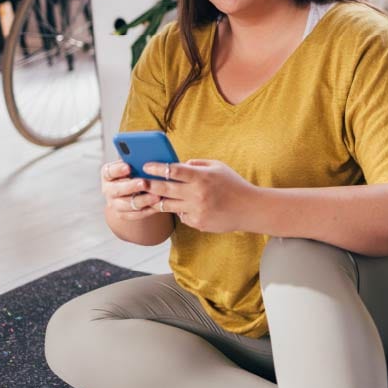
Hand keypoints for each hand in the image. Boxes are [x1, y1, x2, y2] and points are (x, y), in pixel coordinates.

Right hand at [100, 159, 166, 222]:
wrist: (130, 192)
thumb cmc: (134, 172)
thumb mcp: (133, 164)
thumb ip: (136, 160)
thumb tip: (149, 152)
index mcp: (108, 174)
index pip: (109, 171)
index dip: (118, 169)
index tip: (128, 166)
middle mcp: (108, 189)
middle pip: (117, 190)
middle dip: (131, 186)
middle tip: (144, 182)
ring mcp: (115, 204)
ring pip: (128, 204)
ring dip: (143, 200)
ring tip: (157, 196)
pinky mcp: (123, 215)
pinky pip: (136, 214)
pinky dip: (148, 210)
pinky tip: (159, 205)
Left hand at [140, 159, 257, 232]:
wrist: (249, 208)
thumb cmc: (233, 184)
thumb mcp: (218, 167)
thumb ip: (197, 165)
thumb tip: (178, 165)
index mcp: (201, 177)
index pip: (173, 170)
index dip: (157, 167)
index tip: (146, 165)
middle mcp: (197, 194)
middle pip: (165, 189)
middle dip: (149, 185)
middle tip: (137, 182)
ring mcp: (196, 210)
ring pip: (168, 205)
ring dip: (158, 200)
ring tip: (149, 195)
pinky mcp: (198, 223)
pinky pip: (181, 216)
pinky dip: (179, 210)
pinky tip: (182, 205)